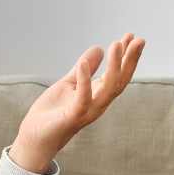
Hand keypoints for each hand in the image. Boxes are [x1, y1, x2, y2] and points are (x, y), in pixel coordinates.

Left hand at [9, 33, 145, 173]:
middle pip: (120, 81)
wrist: (35, 138)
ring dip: (114, 67)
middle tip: (138, 40)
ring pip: (108, 89)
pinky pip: (83, 98)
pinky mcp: (73, 116)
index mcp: (98, 95)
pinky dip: (85, 81)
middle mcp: (98, 104)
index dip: (126, 56)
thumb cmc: (52, 113)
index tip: (132, 36)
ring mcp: (87, 111)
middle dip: (130, 60)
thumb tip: (99, 48)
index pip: (118, 74)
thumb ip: (84, 69)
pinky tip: (84, 63)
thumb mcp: (69, 84)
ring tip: (116, 45)